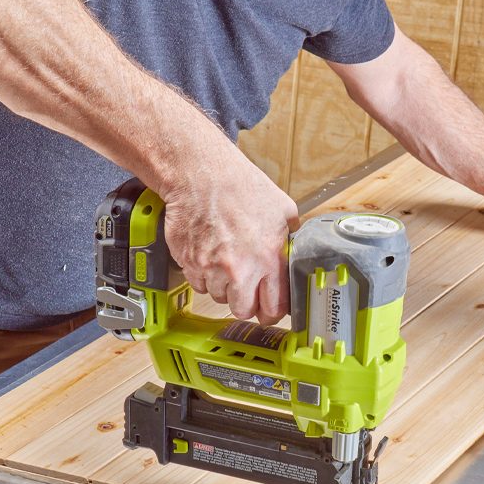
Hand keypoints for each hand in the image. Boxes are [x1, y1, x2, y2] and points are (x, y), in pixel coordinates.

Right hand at [161, 158, 298, 323]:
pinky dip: (203, 275)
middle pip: (243, 310)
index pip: (273, 308)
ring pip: (219, 297)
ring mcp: (210, 268)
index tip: (270, 306)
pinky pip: (198, 284)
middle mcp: (239, 269)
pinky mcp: (189, 263)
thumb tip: (295, 254)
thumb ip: (290, 239)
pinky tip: (210, 254)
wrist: (201, 174)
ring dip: (223, 286)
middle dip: (246, 301)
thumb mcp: (283, 210)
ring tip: (226, 260)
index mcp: (268, 259)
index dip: (272, 310)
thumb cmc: (242, 186)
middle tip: (247, 285)